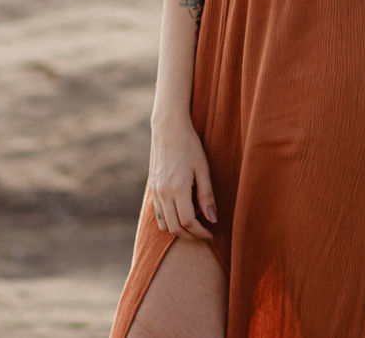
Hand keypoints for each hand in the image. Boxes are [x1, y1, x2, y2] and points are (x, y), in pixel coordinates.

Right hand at [147, 114, 216, 240]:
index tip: (211, 234)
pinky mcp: (152, 188)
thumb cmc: (189, 145)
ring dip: (179, 230)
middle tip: (204, 234)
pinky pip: (158, 214)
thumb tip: (212, 219)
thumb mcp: (203, 169)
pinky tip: (182, 212)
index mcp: (178, 188)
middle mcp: (163, 192)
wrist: (168, 128)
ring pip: (164, 224)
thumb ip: (207, 196)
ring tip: (195, 223)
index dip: (200, 232)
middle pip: (175, 228)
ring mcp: (155, 191)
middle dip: (191, 236)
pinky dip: (170, 220)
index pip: (188, 222)